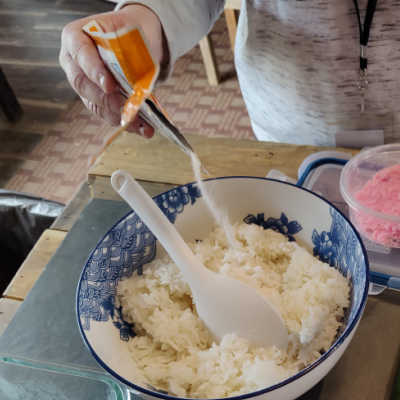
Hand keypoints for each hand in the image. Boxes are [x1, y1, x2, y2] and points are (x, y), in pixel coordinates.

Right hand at [59, 4, 166, 136]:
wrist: (137, 37)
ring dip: (118, 115)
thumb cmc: (131, 30)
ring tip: (140, 123)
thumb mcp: (130, 32)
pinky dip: (126, 122)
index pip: (81, 54)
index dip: (95, 72)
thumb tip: (134, 82)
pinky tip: (143, 128)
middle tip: (126, 109)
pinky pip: (107, 114)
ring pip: (95, 104)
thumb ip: (126, 52)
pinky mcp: (96, 100)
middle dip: (107, 100)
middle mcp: (73, 62)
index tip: (110, 86)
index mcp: (75, 37)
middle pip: (83, 84)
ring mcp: (83, 83)